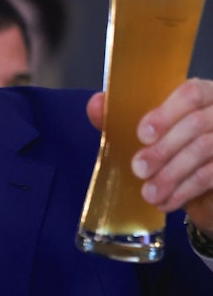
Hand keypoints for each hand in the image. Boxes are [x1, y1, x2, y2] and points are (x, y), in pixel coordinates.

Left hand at [89, 79, 212, 232]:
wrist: (202, 188)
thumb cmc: (171, 149)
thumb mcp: (148, 133)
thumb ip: (122, 117)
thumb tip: (95, 104)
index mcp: (201, 95)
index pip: (191, 93)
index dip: (165, 114)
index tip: (142, 135)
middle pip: (197, 123)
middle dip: (163, 149)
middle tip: (138, 169)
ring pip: (205, 149)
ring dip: (171, 174)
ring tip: (148, 193)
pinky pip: (210, 175)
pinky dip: (184, 190)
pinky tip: (166, 202)